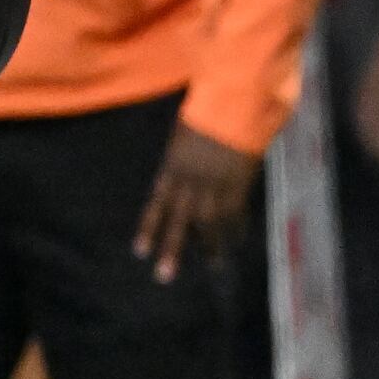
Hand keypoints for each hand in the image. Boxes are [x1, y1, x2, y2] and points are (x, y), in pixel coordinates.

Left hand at [131, 122, 259, 282]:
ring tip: (212, 266)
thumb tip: (178, 177)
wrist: (233, 101)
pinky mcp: (239, 183)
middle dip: (171, 248)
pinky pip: (236, 211)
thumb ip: (180, 159)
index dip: (148, 227)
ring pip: (209, 222)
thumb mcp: (182, 134)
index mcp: (172, 166)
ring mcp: (215, 184)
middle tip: (163, 276)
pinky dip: (236, 226)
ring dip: (210, 246)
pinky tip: (237, 241)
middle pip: (179, 220)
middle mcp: (190, 181)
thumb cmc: (205, 109)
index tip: (140, 252)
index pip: (157, 203)